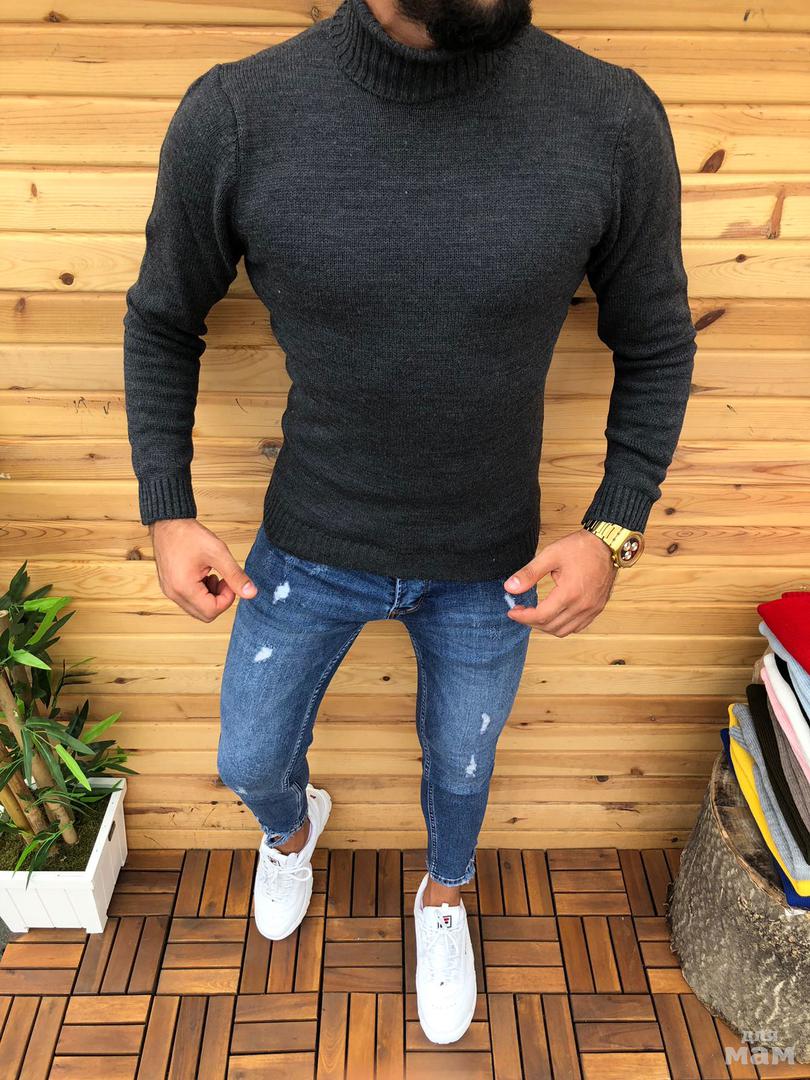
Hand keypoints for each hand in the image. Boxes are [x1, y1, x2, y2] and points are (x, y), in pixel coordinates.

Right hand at [150, 519, 256, 621]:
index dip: (227, 599)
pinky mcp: (170, 586)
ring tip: (214, 575)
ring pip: (197, 608)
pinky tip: (204, 575)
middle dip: (219, 600)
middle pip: (204, 614)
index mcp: (183, 588)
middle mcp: (174, 593)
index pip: (212, 611)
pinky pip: (189, 600)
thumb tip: (251, 593)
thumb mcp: (218, 553)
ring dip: (210, 597)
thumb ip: (235, 575)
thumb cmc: (188, 535)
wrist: (168, 523)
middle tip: (224, 580)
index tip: (229, 581)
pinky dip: (201, 593)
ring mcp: (170, 591)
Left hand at [503, 529, 617, 636]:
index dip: (523, 617)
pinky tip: (554, 615)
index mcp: (569, 593)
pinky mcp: (597, 608)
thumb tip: (510, 587)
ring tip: (535, 614)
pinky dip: (562, 626)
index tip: (512, 612)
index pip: (541, 616)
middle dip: (531, 622)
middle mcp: (582, 605)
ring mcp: (592, 609)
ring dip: (546, 626)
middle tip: (521, 611)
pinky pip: (577, 627)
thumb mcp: (550, 555)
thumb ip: (529, 573)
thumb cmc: (581, 547)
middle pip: (551, 626)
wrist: (607, 544)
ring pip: (564, 631)